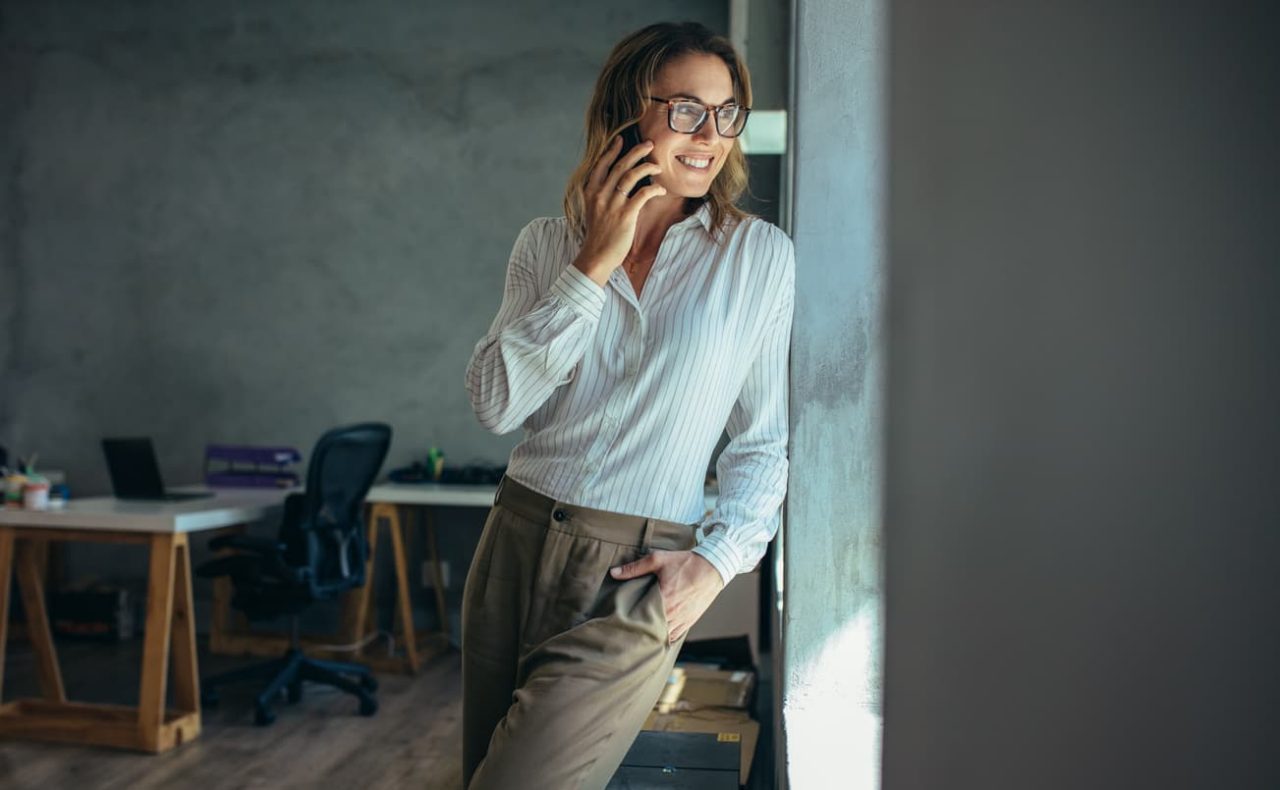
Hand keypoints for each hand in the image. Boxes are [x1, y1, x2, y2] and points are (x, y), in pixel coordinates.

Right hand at [572, 135, 666, 284]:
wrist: (596, 257)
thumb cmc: (598, 236)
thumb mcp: (594, 211)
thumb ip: (603, 196)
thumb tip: (618, 184)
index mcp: (591, 192)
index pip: (601, 165)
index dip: (611, 151)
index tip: (621, 140)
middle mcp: (600, 194)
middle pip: (620, 165)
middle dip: (636, 152)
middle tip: (650, 143)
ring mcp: (612, 204)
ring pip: (631, 175)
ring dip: (647, 167)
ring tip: (658, 166)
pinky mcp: (625, 215)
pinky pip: (643, 194)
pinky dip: (654, 189)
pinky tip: (661, 190)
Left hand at [610, 549, 724, 643]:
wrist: (713, 567)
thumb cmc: (686, 562)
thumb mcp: (659, 559)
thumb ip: (635, 568)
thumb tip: (614, 572)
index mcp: (664, 598)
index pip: (643, 618)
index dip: (631, 623)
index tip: (621, 624)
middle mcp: (674, 613)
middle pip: (653, 630)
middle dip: (641, 632)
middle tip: (627, 632)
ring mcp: (683, 619)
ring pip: (664, 636)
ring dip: (653, 636)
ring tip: (640, 636)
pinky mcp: (690, 621)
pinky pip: (675, 636)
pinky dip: (666, 637)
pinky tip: (657, 636)